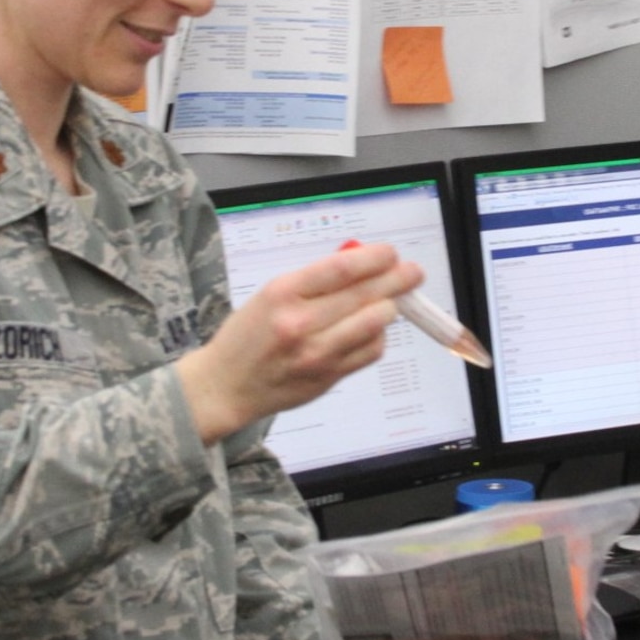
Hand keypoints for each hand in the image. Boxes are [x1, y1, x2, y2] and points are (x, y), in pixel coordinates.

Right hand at [175, 242, 420, 443]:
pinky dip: (377, 337)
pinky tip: (371, 330)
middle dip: (397, 280)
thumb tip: (363, 264)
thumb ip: (315, 281)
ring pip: (374, 324)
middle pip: (365, 295)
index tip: (390, 254)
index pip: (342, 269)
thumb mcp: (271, 294)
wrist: (226, 385)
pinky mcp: (329, 377)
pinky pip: (370, 352)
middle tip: (413, 273)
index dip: (375, 259)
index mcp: (283, 293)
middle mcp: (301, 323)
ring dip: (389, 308)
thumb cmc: (248, 335)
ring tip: (390, 302)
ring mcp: (317, 353)